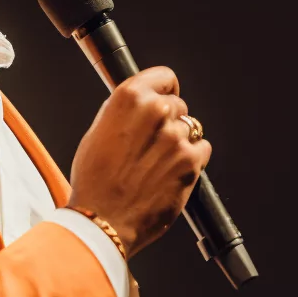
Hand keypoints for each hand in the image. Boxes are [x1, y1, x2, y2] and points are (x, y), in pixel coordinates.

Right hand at [66, 66, 210, 257]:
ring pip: (191, 128)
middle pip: (178, 104)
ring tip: (158, 164)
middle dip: (169, 121)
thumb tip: (142, 103)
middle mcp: (155, 111)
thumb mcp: (98, 132)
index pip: (164, 76)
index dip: (166, 89)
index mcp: (129, 98)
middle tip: (152, 145)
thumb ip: (125, 112)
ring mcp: (176, 136)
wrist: (102, 220)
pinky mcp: (191, 161)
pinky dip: (192, 160)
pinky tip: (170, 173)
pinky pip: (203, 149)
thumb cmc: (94, 180)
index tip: (165, 97)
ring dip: (180, 142)